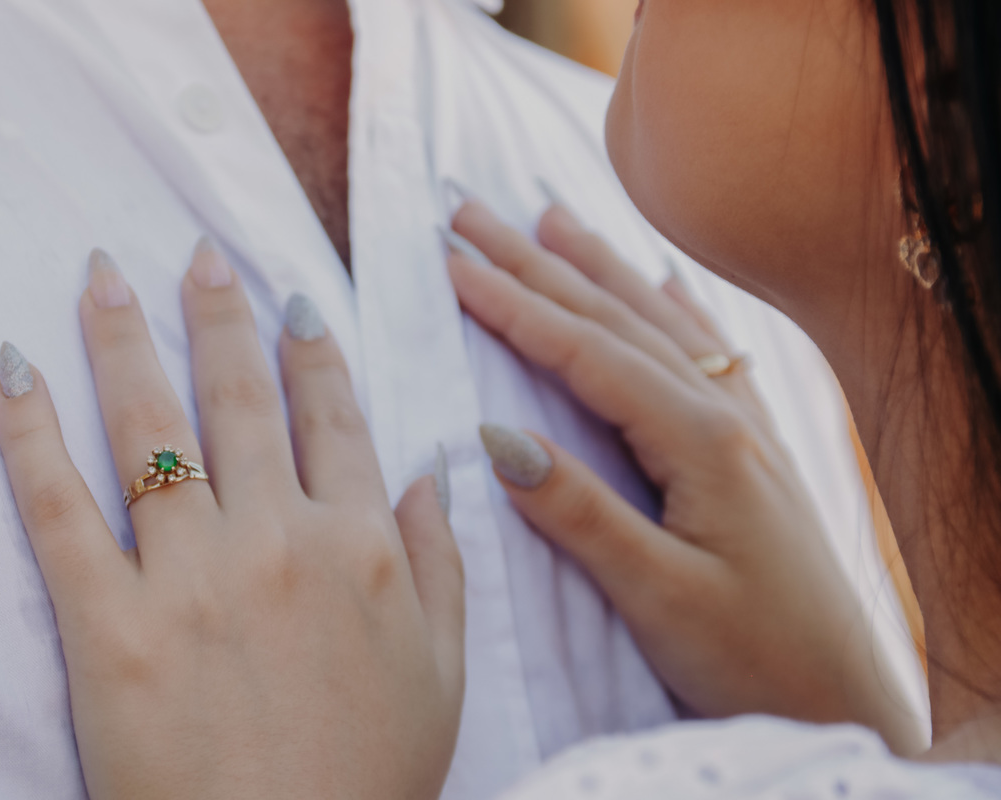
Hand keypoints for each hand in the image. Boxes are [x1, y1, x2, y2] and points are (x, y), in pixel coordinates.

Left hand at [0, 244, 463, 799]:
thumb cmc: (369, 780)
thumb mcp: (443, 672)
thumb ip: (441, 565)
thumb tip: (435, 473)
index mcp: (362, 548)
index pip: (335, 421)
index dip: (312, 353)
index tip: (289, 302)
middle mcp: (279, 540)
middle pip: (242, 401)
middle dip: (218, 316)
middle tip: (197, 254)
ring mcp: (191, 577)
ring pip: (153, 429)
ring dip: (125, 341)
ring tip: (105, 277)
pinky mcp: (110, 626)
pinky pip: (60, 509)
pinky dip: (30, 434)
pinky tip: (16, 372)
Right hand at [447, 200, 924, 754]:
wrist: (842, 695)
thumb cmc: (754, 659)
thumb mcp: (660, 597)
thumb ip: (582, 512)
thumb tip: (498, 437)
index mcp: (700, 443)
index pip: (586, 355)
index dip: (514, 307)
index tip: (453, 264)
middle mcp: (724, 417)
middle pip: (616, 320)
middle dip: (539, 263)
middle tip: (474, 214)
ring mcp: (743, 428)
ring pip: (657, 325)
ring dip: (598, 269)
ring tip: (552, 218)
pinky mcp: (751, 450)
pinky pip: (706, 353)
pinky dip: (674, 309)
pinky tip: (663, 283)